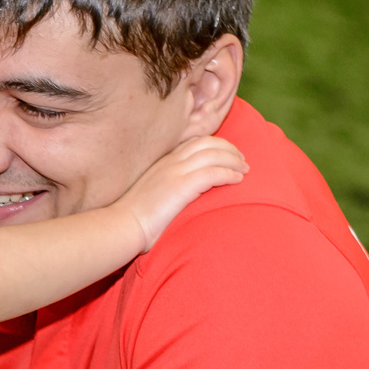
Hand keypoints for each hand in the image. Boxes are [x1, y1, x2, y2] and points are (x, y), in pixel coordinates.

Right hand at [113, 134, 247, 252]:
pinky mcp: (182, 185)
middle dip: (229, 148)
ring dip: (233, 160)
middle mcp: (170, 162)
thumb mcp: (151, 195)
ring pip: (214, 154)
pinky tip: (237, 180)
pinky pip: (213, 172)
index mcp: (163, 162)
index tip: (227, 155)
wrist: (123, 225)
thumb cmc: (134, 219)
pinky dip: (229, 174)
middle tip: (242, 160)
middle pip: (207, 142)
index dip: (215, 145)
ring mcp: (176, 171)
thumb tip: (179, 197)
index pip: (193, 143)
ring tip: (245, 170)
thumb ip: (166, 189)